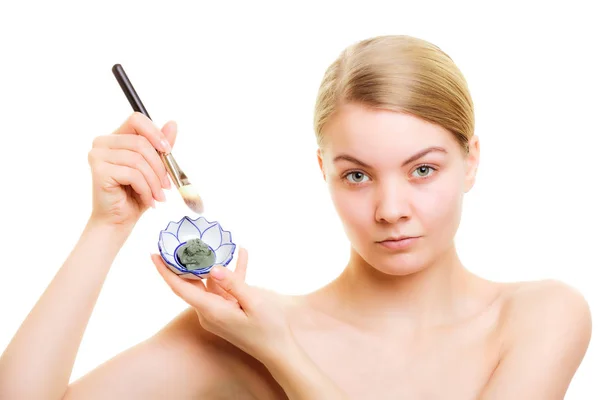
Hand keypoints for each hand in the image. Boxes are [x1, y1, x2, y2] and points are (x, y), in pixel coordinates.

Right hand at [87, 112, 175, 228]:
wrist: (118, 220)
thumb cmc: (135, 194)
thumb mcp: (154, 168)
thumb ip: (161, 146)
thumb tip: (172, 124)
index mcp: (116, 137)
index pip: (136, 119)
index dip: (155, 132)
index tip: (168, 151)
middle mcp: (103, 143)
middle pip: (141, 142)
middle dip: (160, 167)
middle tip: (167, 186)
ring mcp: (98, 155)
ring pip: (138, 160)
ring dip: (154, 182)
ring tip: (158, 196)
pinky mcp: (99, 170)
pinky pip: (133, 174)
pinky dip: (145, 189)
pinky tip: (147, 199)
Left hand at [151, 249, 293, 363]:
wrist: (279, 351)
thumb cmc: (269, 329)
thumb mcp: (255, 302)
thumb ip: (234, 283)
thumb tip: (213, 267)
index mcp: (212, 310)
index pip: (180, 287)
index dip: (165, 270)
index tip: (153, 253)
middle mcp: (210, 312)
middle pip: (190, 283)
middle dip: (183, 262)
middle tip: (177, 241)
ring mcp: (218, 312)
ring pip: (209, 283)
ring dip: (211, 263)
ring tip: (210, 241)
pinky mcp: (228, 311)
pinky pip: (224, 288)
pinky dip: (231, 274)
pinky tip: (241, 254)